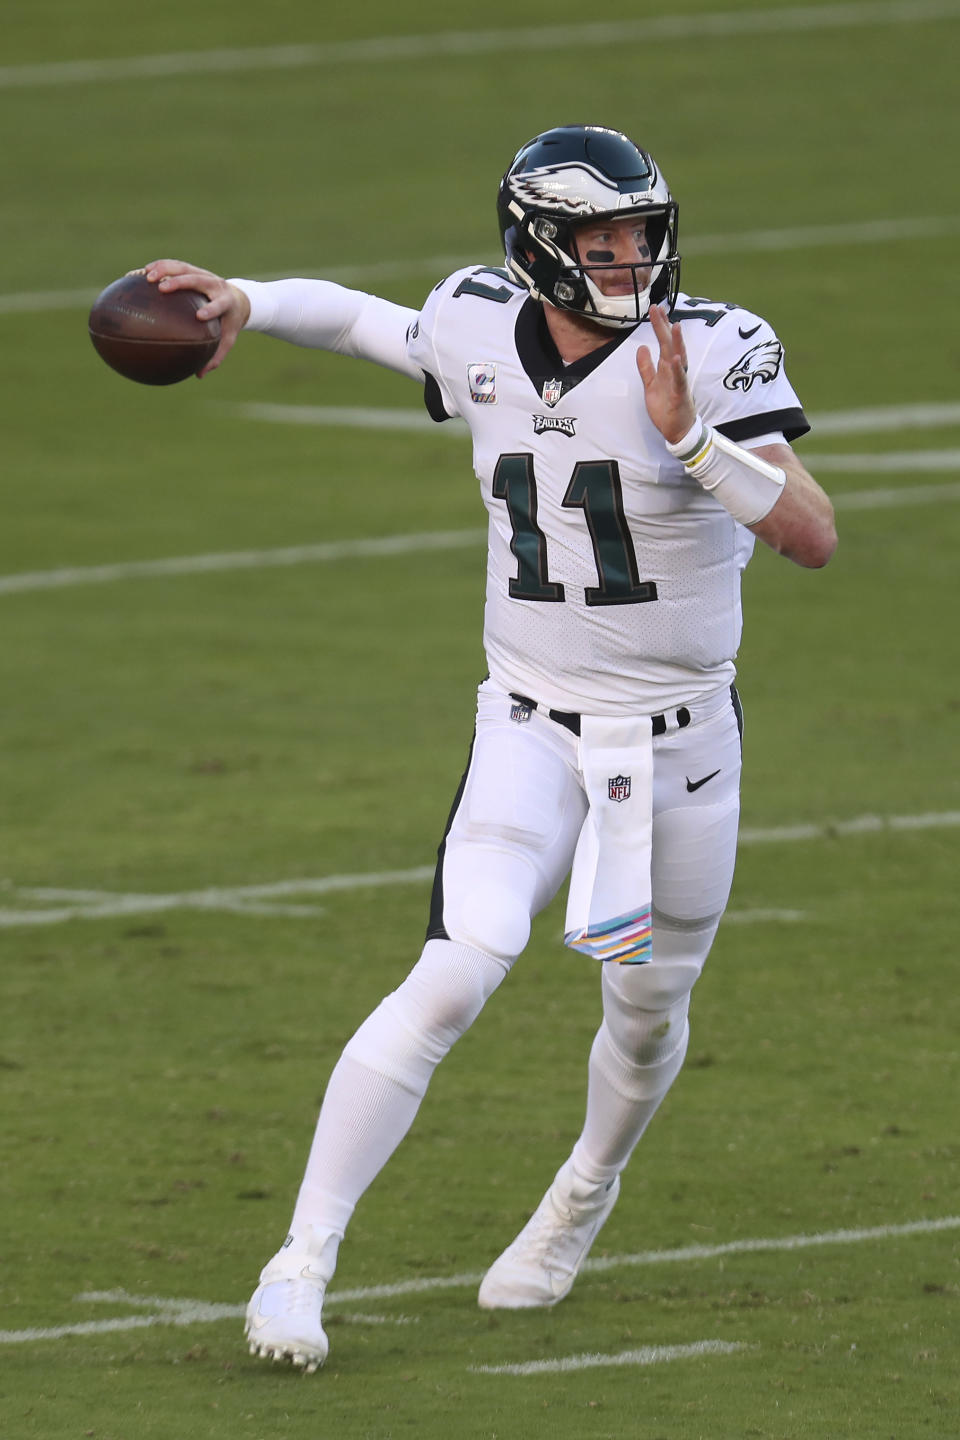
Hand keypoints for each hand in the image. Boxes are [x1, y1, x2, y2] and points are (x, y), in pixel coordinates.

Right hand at [138, 259, 250, 375]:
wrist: (237, 298)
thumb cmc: (229, 323)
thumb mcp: (227, 340)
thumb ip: (215, 356)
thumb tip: (199, 375)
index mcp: (226, 302)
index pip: (219, 305)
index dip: (211, 309)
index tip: (199, 316)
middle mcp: (214, 284)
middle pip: (197, 279)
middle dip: (180, 282)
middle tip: (162, 288)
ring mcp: (202, 274)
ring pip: (182, 267)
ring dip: (164, 269)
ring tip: (145, 277)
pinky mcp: (192, 269)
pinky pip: (173, 266)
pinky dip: (156, 268)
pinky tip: (138, 275)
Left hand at [635, 303, 696, 444]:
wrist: (678, 430)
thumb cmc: (667, 407)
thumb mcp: (650, 384)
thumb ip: (645, 367)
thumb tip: (641, 348)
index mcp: (667, 368)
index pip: (664, 343)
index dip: (659, 326)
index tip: (655, 310)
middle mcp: (675, 371)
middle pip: (669, 345)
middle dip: (664, 327)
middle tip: (658, 309)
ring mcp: (679, 382)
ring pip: (678, 358)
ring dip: (677, 343)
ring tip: (674, 326)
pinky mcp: (679, 395)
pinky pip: (679, 380)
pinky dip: (678, 370)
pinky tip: (676, 358)